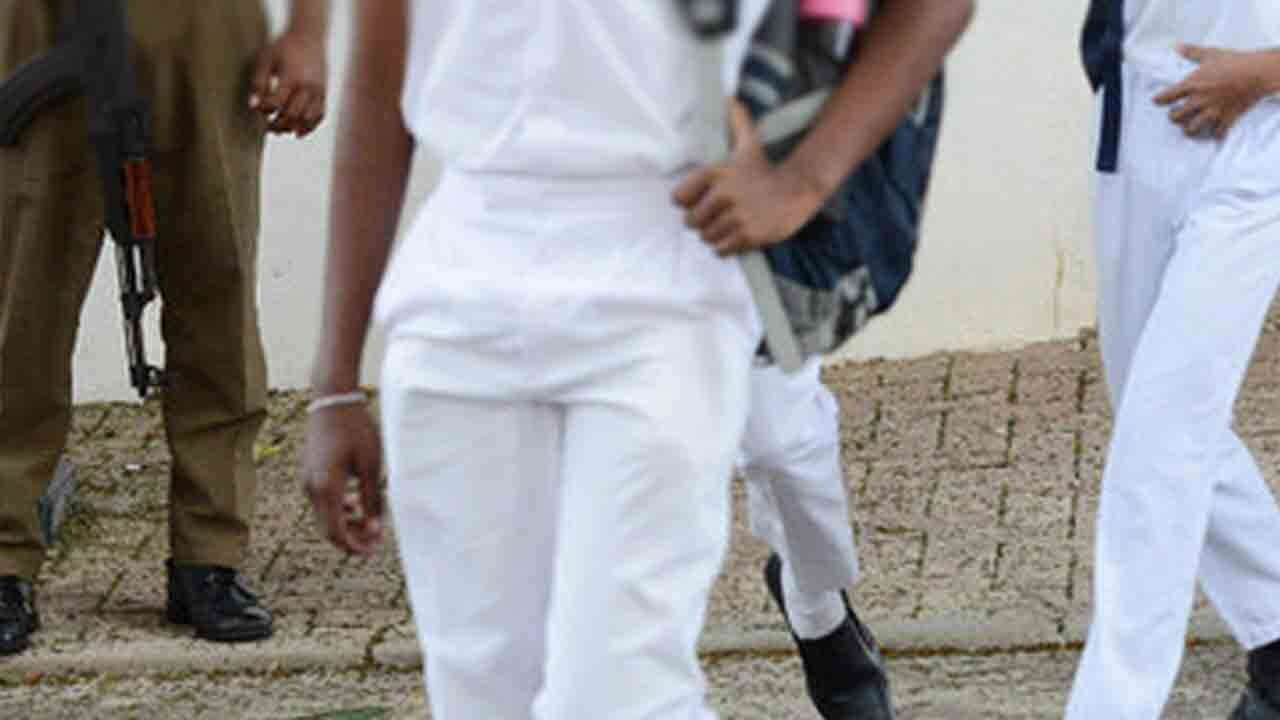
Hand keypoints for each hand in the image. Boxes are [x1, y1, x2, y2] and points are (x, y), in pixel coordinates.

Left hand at [249, 28, 327, 136]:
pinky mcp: (324, 93)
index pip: (276, 103)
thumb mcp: (266, 59)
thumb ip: (258, 82)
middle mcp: (307, 86)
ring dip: (293, 128)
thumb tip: (253, 106)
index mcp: (291, 77)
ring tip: (281, 131)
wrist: (309, 37)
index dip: (265, 111)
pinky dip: (310, 126)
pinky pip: (320, 115)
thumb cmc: (283, 47)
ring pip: (308, 119)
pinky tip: (298, 131)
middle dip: (278, 125)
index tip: (258, 110)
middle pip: (292, 115)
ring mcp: (318, 91)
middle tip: (268, 128)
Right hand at [298, 403, 383, 555]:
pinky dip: (337, 508)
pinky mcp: (307, 472)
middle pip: (327, 528)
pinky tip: (355, 503)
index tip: (373, 550)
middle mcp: (310, 487)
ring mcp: (306, 479)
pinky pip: (320, 500)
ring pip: (324, 515)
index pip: (336, 532)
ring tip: (368, 521)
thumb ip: (372, 500)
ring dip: (345, 523)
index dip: (354, 546)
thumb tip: (375, 529)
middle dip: (351, 539)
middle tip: (375, 540)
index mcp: (326, 488)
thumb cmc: (356, 429)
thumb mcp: (371, 465)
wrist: (332, 400)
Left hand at [673, 101, 826, 256]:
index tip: (702, 200)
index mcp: (716, 173)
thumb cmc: (766, 169)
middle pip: (691, 221)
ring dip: (714, 235)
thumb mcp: (749, 144)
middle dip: (702, 221)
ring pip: (706, 237)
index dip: (688, 202)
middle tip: (718, 215)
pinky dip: (725, 247)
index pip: (678, 198)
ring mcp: (737, 216)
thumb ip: (736, 122)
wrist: (798, 189)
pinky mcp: (748, 236)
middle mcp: (724, 194)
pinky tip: (736, 235)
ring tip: (729, 224)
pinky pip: (721, 249)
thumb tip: (729, 98)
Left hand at [1154, 44, 1272, 139]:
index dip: (1159, 100)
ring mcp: (1212, 111)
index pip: (1166, 96)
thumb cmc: (1234, 61)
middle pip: (1175, 117)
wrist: (1258, 71)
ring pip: (1191, 129)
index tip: (1157, 101)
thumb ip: (1192, 52)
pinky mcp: (1227, 117)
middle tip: (1176, 115)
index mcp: (1192, 84)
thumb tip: (1176, 45)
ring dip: (1189, 129)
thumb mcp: (1211, 54)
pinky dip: (1215, 134)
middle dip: (1173, 117)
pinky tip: (1215, 132)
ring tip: (1189, 126)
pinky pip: (1217, 133)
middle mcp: (1199, 100)